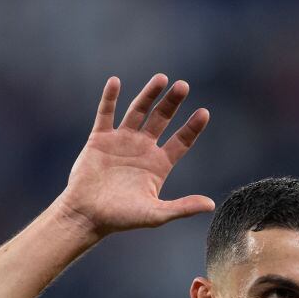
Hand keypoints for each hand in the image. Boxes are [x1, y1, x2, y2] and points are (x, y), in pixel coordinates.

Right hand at [57, 74, 214, 235]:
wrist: (87, 216)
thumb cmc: (122, 218)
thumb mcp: (156, 214)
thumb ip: (183, 207)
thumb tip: (211, 205)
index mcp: (159, 165)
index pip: (181, 141)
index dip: (192, 127)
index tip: (204, 112)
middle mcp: (143, 149)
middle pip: (162, 119)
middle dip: (172, 103)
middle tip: (183, 86)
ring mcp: (121, 141)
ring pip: (138, 111)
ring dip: (149, 94)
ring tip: (162, 78)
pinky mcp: (100, 139)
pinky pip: (105, 114)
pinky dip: (110, 98)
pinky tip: (115, 81)